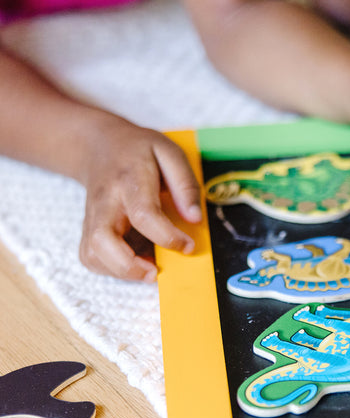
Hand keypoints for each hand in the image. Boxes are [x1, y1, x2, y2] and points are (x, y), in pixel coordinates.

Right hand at [77, 117, 201, 280]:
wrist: (98, 145)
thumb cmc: (139, 150)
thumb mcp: (169, 153)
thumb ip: (185, 184)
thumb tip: (194, 218)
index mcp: (129, 180)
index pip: (143, 214)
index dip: (167, 236)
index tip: (187, 246)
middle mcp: (106, 201)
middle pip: (103, 240)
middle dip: (129, 266)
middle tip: (156, 272)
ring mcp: (92, 217)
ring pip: (92, 253)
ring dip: (119, 272)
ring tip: (148, 270)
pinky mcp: (88, 229)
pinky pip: (90, 257)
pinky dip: (110, 269)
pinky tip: (134, 263)